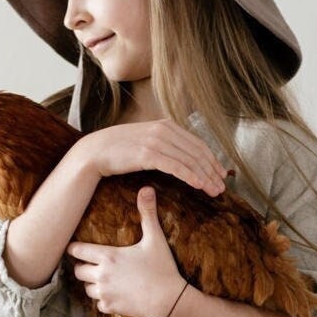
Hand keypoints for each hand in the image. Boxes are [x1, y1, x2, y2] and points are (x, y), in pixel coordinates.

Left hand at [66, 188, 188, 316]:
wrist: (169, 300)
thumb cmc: (162, 268)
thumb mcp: (155, 239)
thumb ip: (147, 214)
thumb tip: (147, 188)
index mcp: (108, 257)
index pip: (78, 251)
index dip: (73, 249)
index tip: (73, 247)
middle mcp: (101, 275)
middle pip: (78, 271)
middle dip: (83, 267)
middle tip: (91, 264)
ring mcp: (105, 293)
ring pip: (87, 289)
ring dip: (92, 284)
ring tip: (103, 279)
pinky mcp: (111, 307)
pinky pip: (99, 304)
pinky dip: (103, 300)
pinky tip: (113, 294)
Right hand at [76, 118, 230, 196]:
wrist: (94, 151)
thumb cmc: (120, 150)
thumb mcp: (146, 141)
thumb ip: (165, 145)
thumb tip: (182, 158)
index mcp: (166, 125)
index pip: (197, 144)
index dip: (212, 160)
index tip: (221, 175)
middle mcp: (164, 129)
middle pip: (197, 152)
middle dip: (212, 171)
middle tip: (222, 187)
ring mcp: (156, 141)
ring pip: (189, 161)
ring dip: (205, 177)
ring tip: (214, 191)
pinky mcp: (148, 154)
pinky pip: (175, 166)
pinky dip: (190, 176)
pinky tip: (199, 185)